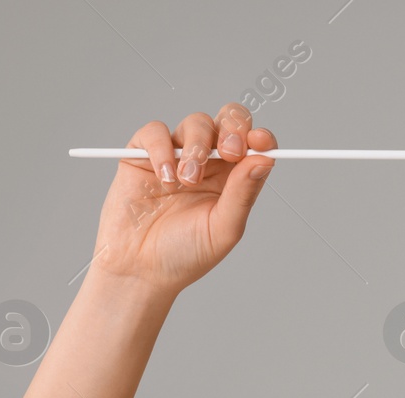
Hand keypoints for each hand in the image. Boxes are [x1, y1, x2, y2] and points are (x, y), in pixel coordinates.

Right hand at [87, 103, 275, 294]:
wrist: (140, 269)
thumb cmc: (185, 254)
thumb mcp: (223, 228)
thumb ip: (243, 193)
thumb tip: (265, 159)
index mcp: (234, 179)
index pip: (254, 145)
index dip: (261, 137)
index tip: (262, 142)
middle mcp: (209, 162)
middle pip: (229, 120)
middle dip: (233, 128)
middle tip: (229, 152)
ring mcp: (177, 155)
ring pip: (196, 122)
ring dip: (197, 148)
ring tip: (187, 182)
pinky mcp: (143, 154)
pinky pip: (156, 132)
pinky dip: (162, 149)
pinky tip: (164, 178)